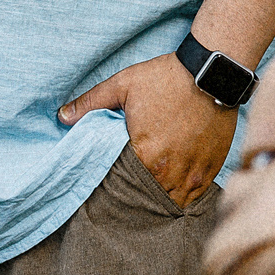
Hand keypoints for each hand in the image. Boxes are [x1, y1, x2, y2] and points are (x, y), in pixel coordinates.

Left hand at [59, 52, 237, 208]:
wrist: (212, 73)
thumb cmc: (166, 78)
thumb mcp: (123, 85)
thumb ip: (91, 103)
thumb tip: (62, 116)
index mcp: (145, 156)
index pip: (124, 186)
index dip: (120, 186)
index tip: (117, 182)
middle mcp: (170, 172)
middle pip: (149, 197)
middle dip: (141, 195)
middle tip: (134, 189)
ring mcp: (194, 173)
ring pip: (174, 201)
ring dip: (164, 196)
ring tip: (155, 189)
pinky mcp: (212, 168)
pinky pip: (196, 194)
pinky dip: (186, 192)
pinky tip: (177, 183)